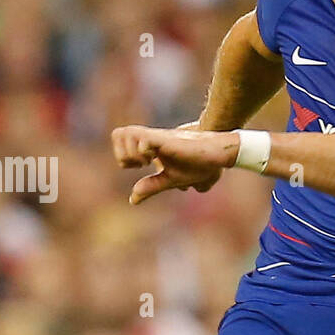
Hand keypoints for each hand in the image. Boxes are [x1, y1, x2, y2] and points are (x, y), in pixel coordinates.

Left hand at [111, 125, 237, 204]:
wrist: (217, 155)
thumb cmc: (197, 166)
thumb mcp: (170, 179)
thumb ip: (151, 186)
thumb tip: (132, 200)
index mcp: (149, 146)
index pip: (120, 138)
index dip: (123, 156)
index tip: (139, 166)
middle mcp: (150, 139)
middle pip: (118, 134)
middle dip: (123, 154)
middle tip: (140, 165)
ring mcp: (157, 138)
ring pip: (126, 134)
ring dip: (130, 152)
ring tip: (146, 162)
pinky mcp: (165, 140)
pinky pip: (142, 139)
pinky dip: (142, 151)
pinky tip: (154, 159)